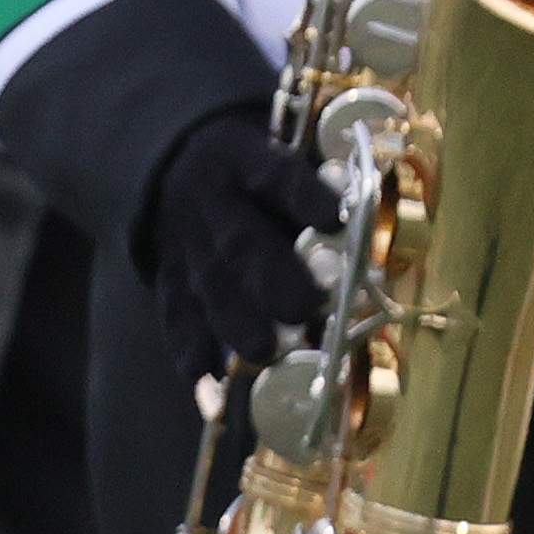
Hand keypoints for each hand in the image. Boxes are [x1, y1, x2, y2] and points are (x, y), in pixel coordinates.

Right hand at [147, 108, 341, 382]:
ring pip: (208, 283)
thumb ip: (314, 189)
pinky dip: (189, 351)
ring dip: (236, 321)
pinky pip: (173, 314)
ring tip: (264, 351)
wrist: (174, 161)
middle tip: (306, 308)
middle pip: (240, 241)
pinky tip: (205, 383)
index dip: (307, 198)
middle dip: (272, 277)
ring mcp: (184, 242)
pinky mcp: (167, 277)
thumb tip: (365, 231)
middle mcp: (211, 201)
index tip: (337, 219)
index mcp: (245, 160)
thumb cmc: (254, 166)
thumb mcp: (278, 151)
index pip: (278, 177)